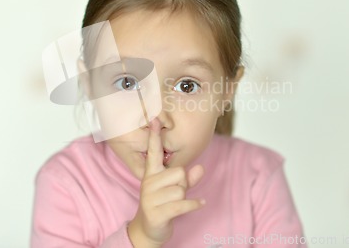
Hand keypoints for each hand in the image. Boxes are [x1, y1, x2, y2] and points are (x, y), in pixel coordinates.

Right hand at [127, 119, 205, 246]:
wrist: (149, 230)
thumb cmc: (163, 204)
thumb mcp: (176, 188)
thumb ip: (188, 178)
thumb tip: (201, 167)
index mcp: (151, 173)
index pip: (153, 152)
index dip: (154, 136)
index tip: (154, 119)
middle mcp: (148, 183)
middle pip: (179, 172)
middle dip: (183, 184)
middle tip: (174, 193)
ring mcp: (150, 198)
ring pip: (181, 190)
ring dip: (184, 198)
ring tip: (173, 203)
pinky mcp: (156, 213)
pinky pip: (183, 204)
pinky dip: (194, 204)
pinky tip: (200, 203)